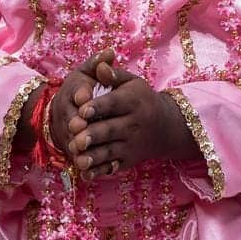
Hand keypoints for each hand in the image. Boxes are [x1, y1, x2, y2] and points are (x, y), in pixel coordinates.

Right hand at [14, 50, 108, 157]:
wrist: (68, 113)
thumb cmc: (84, 89)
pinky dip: (83, 164)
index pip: (75, 92)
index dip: (79, 95)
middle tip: (80, 126)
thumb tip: (110, 51)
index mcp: (72, 93)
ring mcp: (67, 134)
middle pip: (70, 118)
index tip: (85, 96)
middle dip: (74, 122)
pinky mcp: (72, 150)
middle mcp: (66, 114)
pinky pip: (77, 158)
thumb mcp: (88, 74)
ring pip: (71, 140)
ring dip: (76, 145)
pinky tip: (90, 170)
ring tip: (83, 150)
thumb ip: (99, 64)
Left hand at [68, 57, 195, 178]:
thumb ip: (113, 75)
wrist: (165, 127)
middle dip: (93, 134)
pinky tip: (85, 174)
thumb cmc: (141, 98)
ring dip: (94, 156)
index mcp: (133, 101)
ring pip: (110, 151)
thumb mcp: (132, 82)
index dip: (98, 106)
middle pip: (111, 130)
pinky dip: (99, 172)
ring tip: (78, 157)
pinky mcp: (128, 161)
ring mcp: (131, 145)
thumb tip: (100, 65)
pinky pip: (113, 167)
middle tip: (75, 137)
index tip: (82, 109)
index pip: (114, 103)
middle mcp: (134, 124)